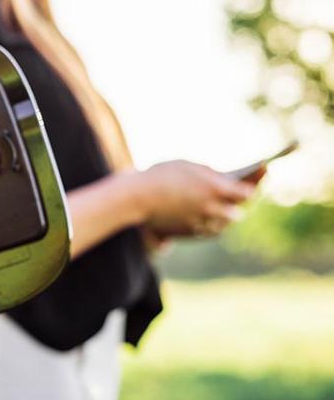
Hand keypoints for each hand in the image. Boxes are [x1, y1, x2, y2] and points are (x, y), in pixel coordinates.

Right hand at [131, 160, 257, 237]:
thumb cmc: (162, 175)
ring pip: (224, 223)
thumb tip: (224, 182)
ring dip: (227, 216)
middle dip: (239, 203)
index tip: (261, 177)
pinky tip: (213, 219)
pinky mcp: (190, 233)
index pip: (247, 192)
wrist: (137, 197)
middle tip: (246, 195)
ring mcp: (202, 223)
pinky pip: (209, 230)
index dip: (255, 184)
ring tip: (231, 209)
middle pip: (238, 211)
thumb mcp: (189, 167)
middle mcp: (213, 208)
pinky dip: (212, 223)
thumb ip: (210, 176)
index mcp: (217, 188)